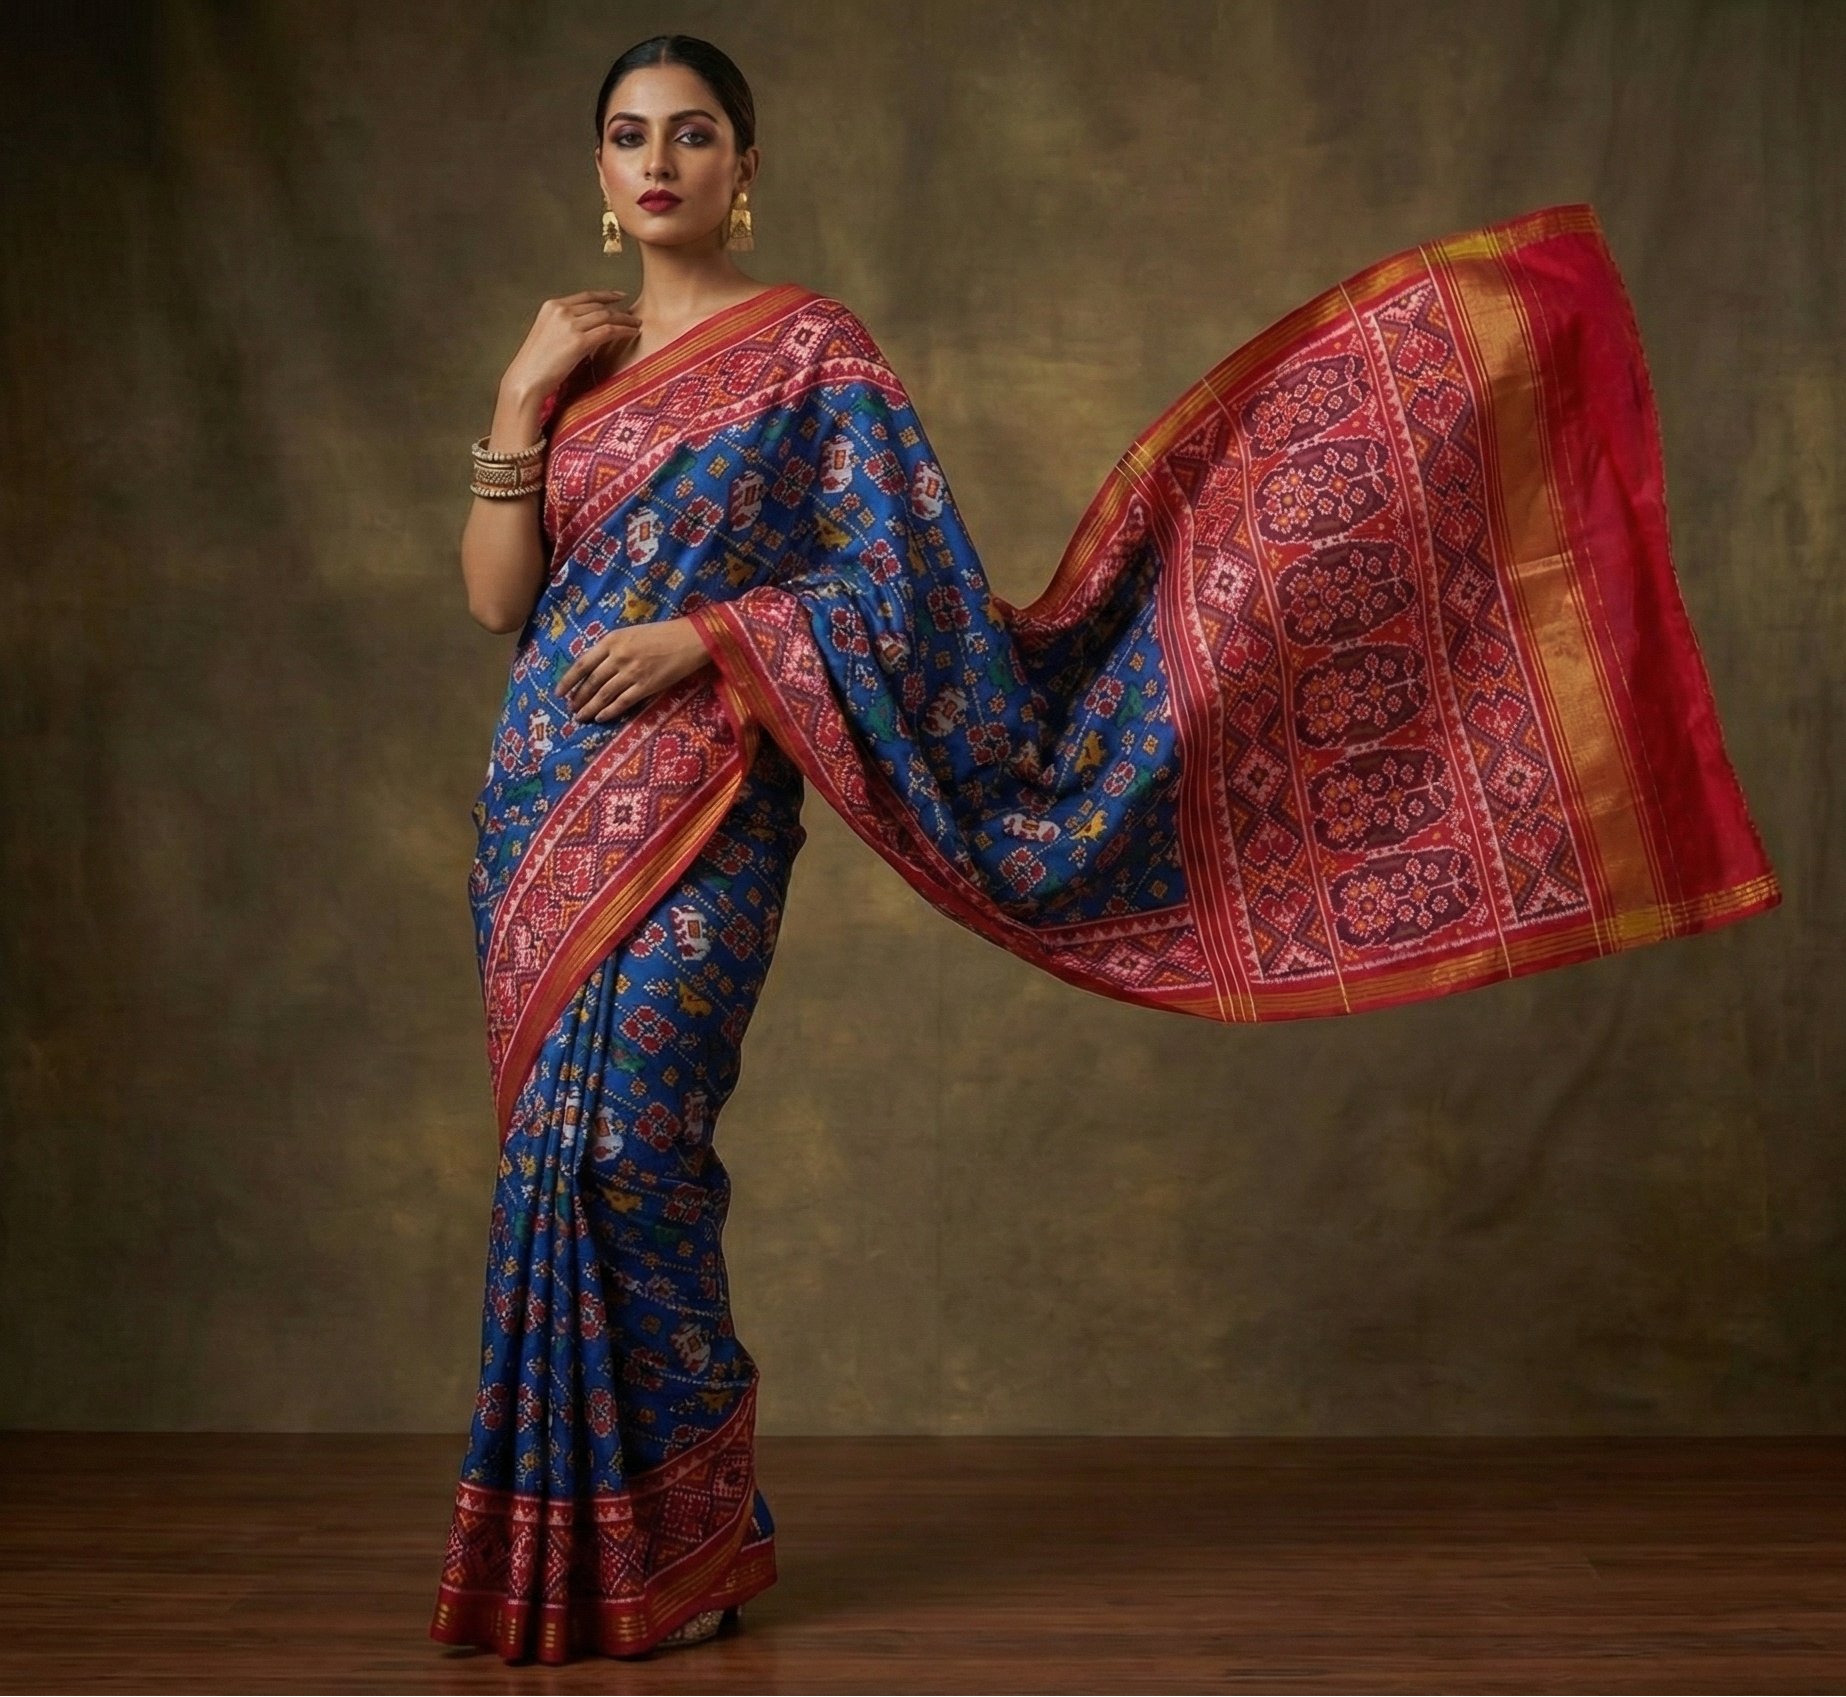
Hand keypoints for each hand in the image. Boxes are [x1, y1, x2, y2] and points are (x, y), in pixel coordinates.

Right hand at [495, 292, 638, 428]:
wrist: (526, 379)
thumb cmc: (536, 364)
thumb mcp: (548, 335)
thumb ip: (565, 326)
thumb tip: (587, 329)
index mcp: (552, 306)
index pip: (586, 296)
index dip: (606, 295)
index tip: (620, 296)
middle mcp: (561, 310)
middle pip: (598, 306)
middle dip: (619, 310)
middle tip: (634, 316)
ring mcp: (570, 324)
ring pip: (606, 316)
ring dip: (625, 320)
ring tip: (637, 325)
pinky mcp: (579, 341)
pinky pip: (609, 331)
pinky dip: (623, 331)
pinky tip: (632, 333)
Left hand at [558, 618, 712, 722]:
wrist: (690, 639)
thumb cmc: (661, 633)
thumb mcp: (630, 633)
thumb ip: (611, 648)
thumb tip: (594, 667)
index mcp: (611, 641)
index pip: (582, 664)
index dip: (568, 680)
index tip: (558, 693)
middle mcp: (617, 657)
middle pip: (591, 683)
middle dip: (578, 698)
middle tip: (571, 709)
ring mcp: (631, 673)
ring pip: (603, 695)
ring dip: (590, 708)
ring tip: (581, 717)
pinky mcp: (645, 687)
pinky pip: (622, 702)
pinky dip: (609, 712)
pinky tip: (601, 718)